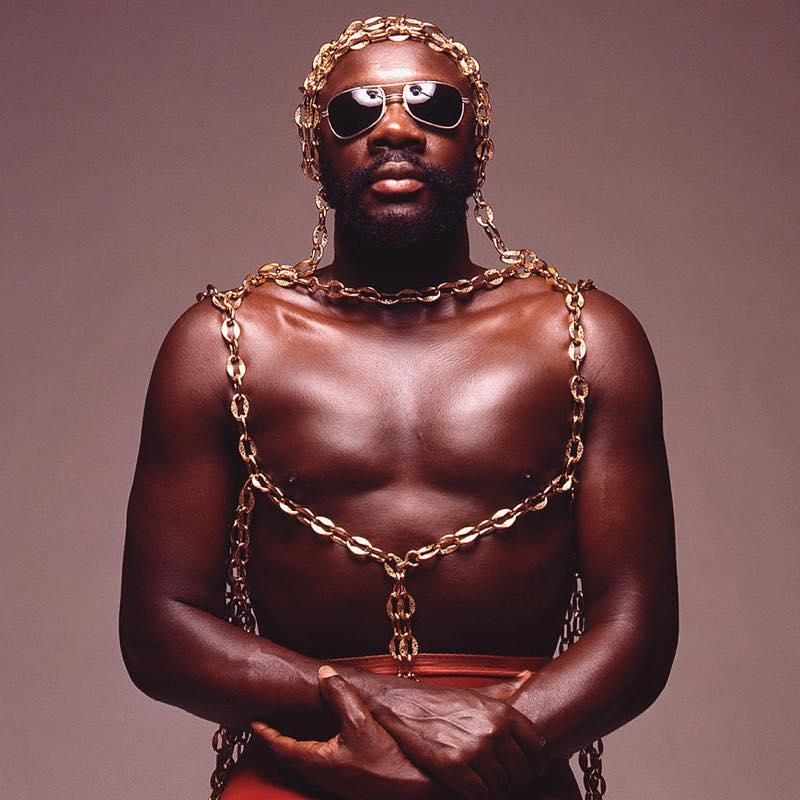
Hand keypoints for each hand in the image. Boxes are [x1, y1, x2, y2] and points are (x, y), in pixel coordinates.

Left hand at [251, 666, 450, 799]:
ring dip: (295, 743)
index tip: (254, 720)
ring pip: (305, 758)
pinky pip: (320, 761)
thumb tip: (325, 674)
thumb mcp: (361, 722)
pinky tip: (325, 735)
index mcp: (316, 760)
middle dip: (277, 737)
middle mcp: (320, 773)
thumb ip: (341, 695)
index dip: (266, 731)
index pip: (280, 745)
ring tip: (292, 726)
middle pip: (289, 754)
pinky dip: (313, 747)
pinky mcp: (346, 779)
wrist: (412, 789)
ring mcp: (333, 778)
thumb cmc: (386, 762)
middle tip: (269, 720)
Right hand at [368, 670, 545, 798]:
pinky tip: (473, 785)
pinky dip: (481, 794)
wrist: (402, 706)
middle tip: (504, 777)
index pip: (537, 748)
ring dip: (497, 788)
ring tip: (487, 780)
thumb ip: (504, 690)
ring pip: (503, 786)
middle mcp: (492, 731)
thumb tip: (528, 677)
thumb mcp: (476, 693)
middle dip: (515, 777)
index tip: (528, 767)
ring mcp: (474, 750)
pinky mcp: (454, 768)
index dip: (535, 762)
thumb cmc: (440, 701)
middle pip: (521, 771)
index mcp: (501, 712)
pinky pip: (482, 794)